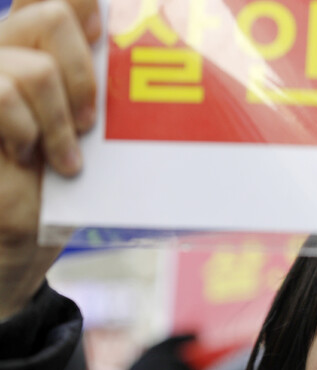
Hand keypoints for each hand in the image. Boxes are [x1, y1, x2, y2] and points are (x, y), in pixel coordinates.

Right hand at [0, 0, 99, 319]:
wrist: (6, 256)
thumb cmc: (54, 202)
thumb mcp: (88, 147)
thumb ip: (101, 103)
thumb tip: (161, 73)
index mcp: (31, 54)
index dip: (81, 0)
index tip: (103, 29)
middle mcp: (0, 57)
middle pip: (48, 14)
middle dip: (85, 72)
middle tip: (91, 123)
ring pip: (30, 66)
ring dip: (60, 117)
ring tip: (65, 157)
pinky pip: (1, 92)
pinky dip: (27, 128)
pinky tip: (29, 156)